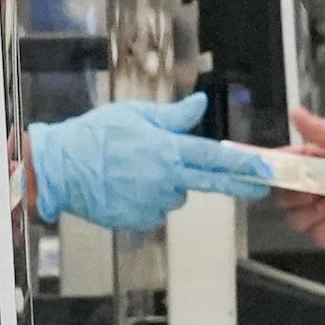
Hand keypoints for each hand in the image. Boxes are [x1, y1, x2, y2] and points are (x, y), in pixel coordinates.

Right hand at [20, 95, 277, 234]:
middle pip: (210, 183)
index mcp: (167, 150)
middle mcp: (166, 179)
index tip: (265, 168)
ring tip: (135, 169)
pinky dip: (147, 199)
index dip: (243, 164)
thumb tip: (200, 105)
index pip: (215, 158)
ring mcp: (152, 202)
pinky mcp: (139, 219)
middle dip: (238, 185)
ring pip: (176, 194)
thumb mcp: (136, 115)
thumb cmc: (94, 136)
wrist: (60, 168)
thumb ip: (173, 116)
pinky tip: (125, 185)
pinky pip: (155, 209)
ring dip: (168, 185)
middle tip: (259, 187)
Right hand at [285, 111, 324, 261]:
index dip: (279, 161)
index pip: (291, 161)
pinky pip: (310, 228)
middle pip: (285, 188)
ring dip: (310, 199)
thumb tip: (295, 113)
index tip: (270, 160)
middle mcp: (323, 188)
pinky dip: (322, 216)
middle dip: (291, 182)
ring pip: (293, 210)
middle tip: (306, 177)